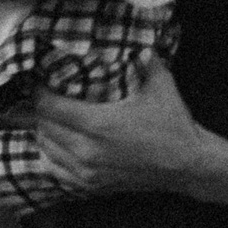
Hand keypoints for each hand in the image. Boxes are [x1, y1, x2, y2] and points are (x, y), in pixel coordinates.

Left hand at [33, 59, 209, 195]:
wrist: (188, 165)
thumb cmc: (173, 125)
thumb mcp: (161, 87)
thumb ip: (147, 61)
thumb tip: (138, 42)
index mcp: (98, 124)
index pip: (49, 107)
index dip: (39, 92)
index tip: (41, 82)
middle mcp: (86, 150)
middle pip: (43, 127)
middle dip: (41, 110)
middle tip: (46, 97)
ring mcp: (87, 171)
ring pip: (46, 148)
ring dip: (45, 132)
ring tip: (51, 119)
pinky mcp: (91, 185)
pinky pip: (56, 170)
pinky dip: (52, 155)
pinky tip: (59, 145)